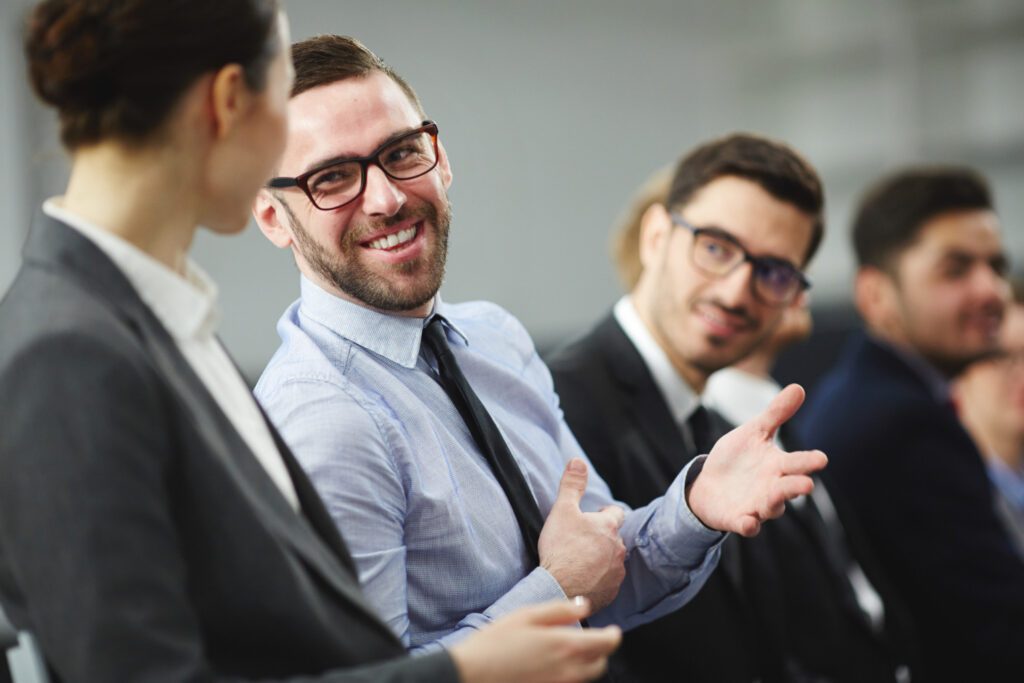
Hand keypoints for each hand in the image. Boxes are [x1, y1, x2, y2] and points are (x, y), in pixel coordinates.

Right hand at [449, 598, 621, 682]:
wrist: (472, 674)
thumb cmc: (496, 641)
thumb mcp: (527, 615)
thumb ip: (560, 610)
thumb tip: (584, 606)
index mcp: (565, 645)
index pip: (606, 643)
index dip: (614, 635)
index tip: (613, 629)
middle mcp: (567, 669)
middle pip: (600, 664)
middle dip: (603, 651)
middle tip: (594, 638)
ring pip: (587, 677)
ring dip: (589, 663)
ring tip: (575, 650)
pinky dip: (572, 674)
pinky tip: (556, 663)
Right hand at [538, 458, 626, 611]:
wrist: (558, 587)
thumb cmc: (560, 548)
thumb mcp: (562, 510)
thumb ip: (572, 484)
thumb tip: (578, 460)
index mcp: (608, 526)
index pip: (616, 513)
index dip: (605, 513)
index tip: (594, 517)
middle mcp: (618, 548)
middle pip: (614, 538)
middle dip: (602, 538)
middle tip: (582, 541)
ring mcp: (616, 572)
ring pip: (613, 560)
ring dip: (602, 559)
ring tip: (581, 562)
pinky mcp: (612, 592)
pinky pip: (608, 582)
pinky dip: (599, 579)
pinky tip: (584, 580)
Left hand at [687, 384, 826, 536]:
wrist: (708, 483)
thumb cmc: (737, 458)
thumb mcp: (753, 432)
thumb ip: (776, 414)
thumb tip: (799, 387)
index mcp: (778, 466)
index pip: (796, 463)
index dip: (808, 462)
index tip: (821, 458)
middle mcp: (772, 488)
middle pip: (788, 488)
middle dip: (797, 486)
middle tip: (807, 484)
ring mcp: (756, 506)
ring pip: (771, 507)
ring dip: (775, 503)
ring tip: (777, 497)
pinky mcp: (738, 519)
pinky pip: (746, 525)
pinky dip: (748, 525)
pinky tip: (749, 523)